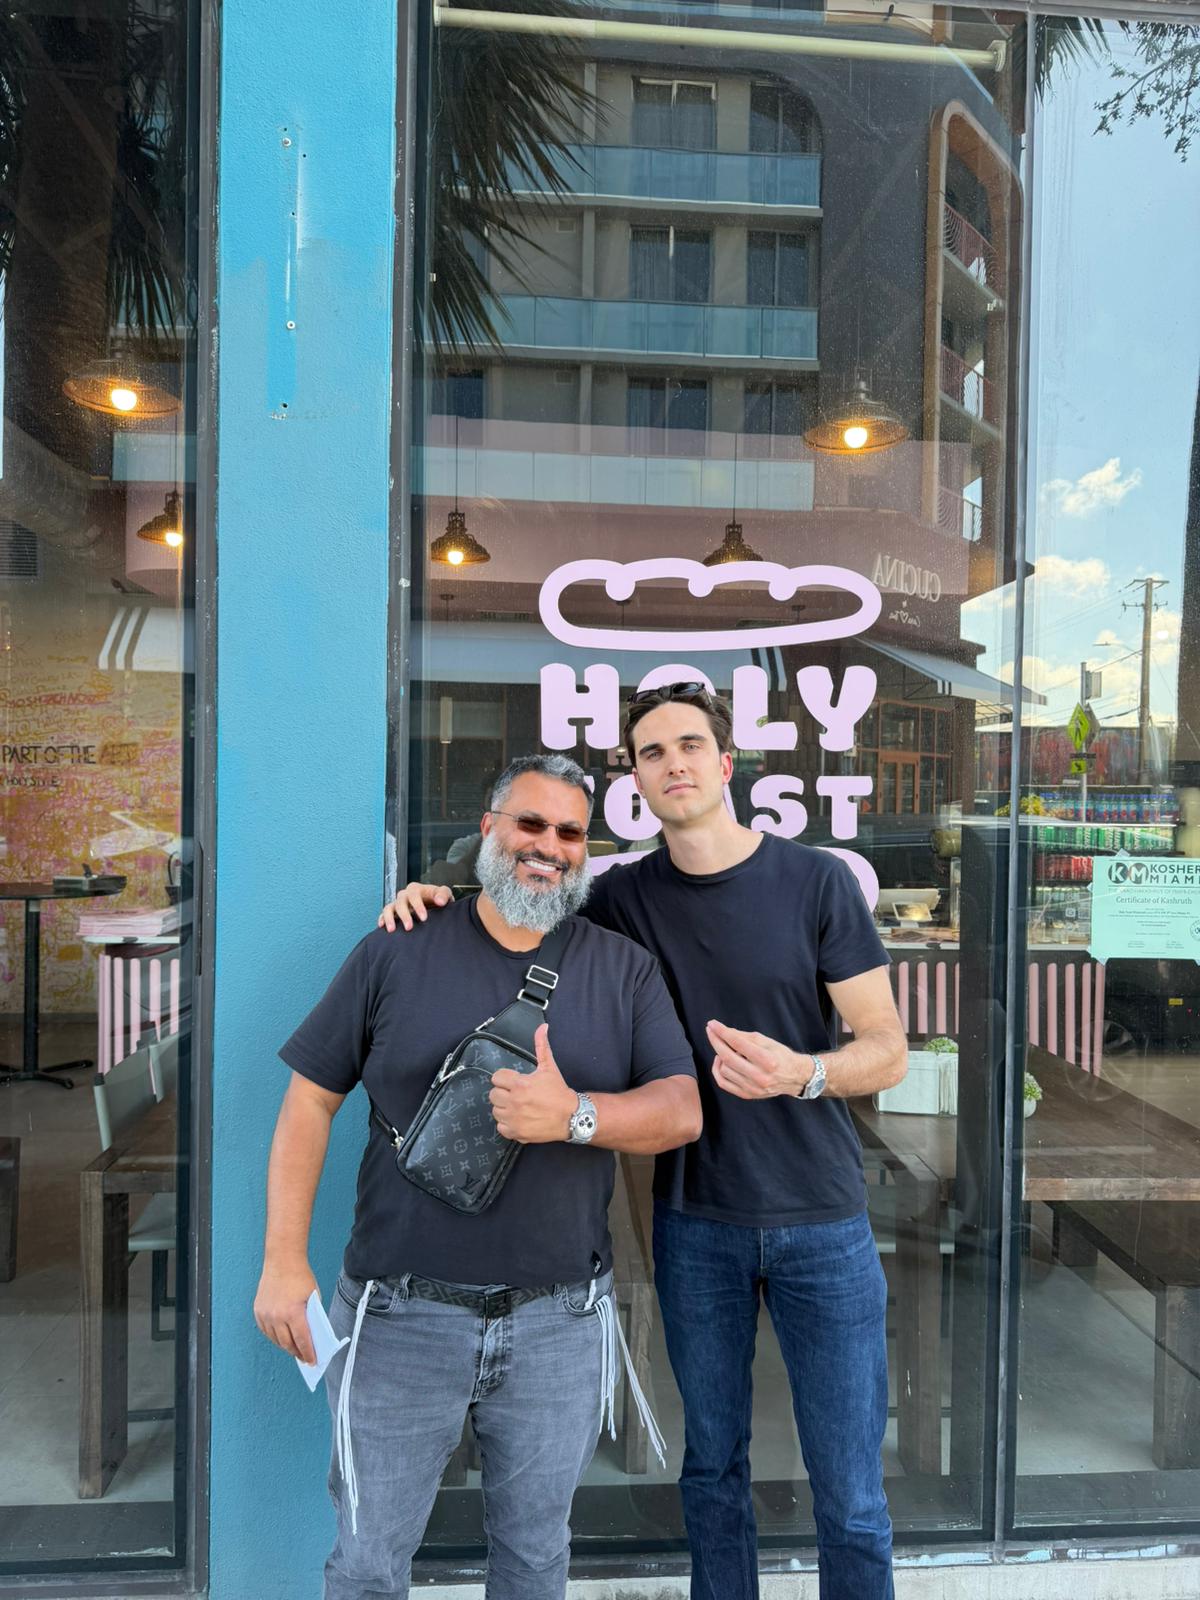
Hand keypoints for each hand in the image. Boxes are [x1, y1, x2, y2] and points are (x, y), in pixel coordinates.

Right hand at [254, 1259, 318, 1361]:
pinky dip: (274, 1336)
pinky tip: (282, 1338)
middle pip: (287, 1343)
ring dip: (285, 1346)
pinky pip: (266, 1331)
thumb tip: (313, 1336)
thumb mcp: (313, 1298)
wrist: (282, 1261)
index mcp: (294, 1313)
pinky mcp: (258, 1311)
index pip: (302, 1340)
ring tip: (294, 1349)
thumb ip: (312, 1317)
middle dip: (297, 1352)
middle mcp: (277, 1316)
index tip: (312, 1361)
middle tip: (304, 1358)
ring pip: (276, 1339)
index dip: (308, 1353)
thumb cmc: (301, 1277)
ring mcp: (266, 1314)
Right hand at [379, 882, 451, 931]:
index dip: (418, 906)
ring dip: (389, 918)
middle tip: (409, 927)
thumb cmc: (438, 899)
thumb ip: (443, 894)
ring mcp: (397, 903)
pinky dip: (382, 918)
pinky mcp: (392, 911)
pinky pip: (384, 913)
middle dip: (404, 915)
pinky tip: (382, 926)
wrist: (433, 905)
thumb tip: (440, 901)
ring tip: (392, 930)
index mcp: (416, 889)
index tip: (424, 918)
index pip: (414, 895)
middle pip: (400, 902)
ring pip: (389, 908)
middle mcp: (405, 895)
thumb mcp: (444, 894)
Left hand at [489, 1023, 577, 1142]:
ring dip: (504, 1108)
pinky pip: (501, 1127)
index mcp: (520, 1084)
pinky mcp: (516, 1133)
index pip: (496, 1078)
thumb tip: (542, 1027)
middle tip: (516, 1094)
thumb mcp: (549, 1067)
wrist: (571, 1116)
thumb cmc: (558, 1091)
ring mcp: (514, 1119)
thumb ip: (542, 1046)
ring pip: (496, 1110)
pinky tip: (518, 1119)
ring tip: (518, 1106)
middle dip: (503, 1093)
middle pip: (493, 1094)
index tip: (515, 1082)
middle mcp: (514, 1102)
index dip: (505, 1078)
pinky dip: (507, 1124)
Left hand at [706, 1020, 809, 1100]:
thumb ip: (744, 1037)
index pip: (737, 1043)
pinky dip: (718, 1070)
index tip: (712, 1024)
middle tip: (710, 1030)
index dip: (722, 1032)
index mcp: (767, 1060)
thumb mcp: (766, 1041)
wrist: (794, 1077)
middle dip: (716, 1041)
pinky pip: (723, 1083)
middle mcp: (760, 1076)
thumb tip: (724, 1031)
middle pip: (727, 1057)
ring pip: (724, 1069)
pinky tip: (721, 1061)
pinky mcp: (747, 1095)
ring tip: (725, 1048)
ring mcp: (752, 1088)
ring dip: (720, 1055)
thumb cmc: (780, 1055)